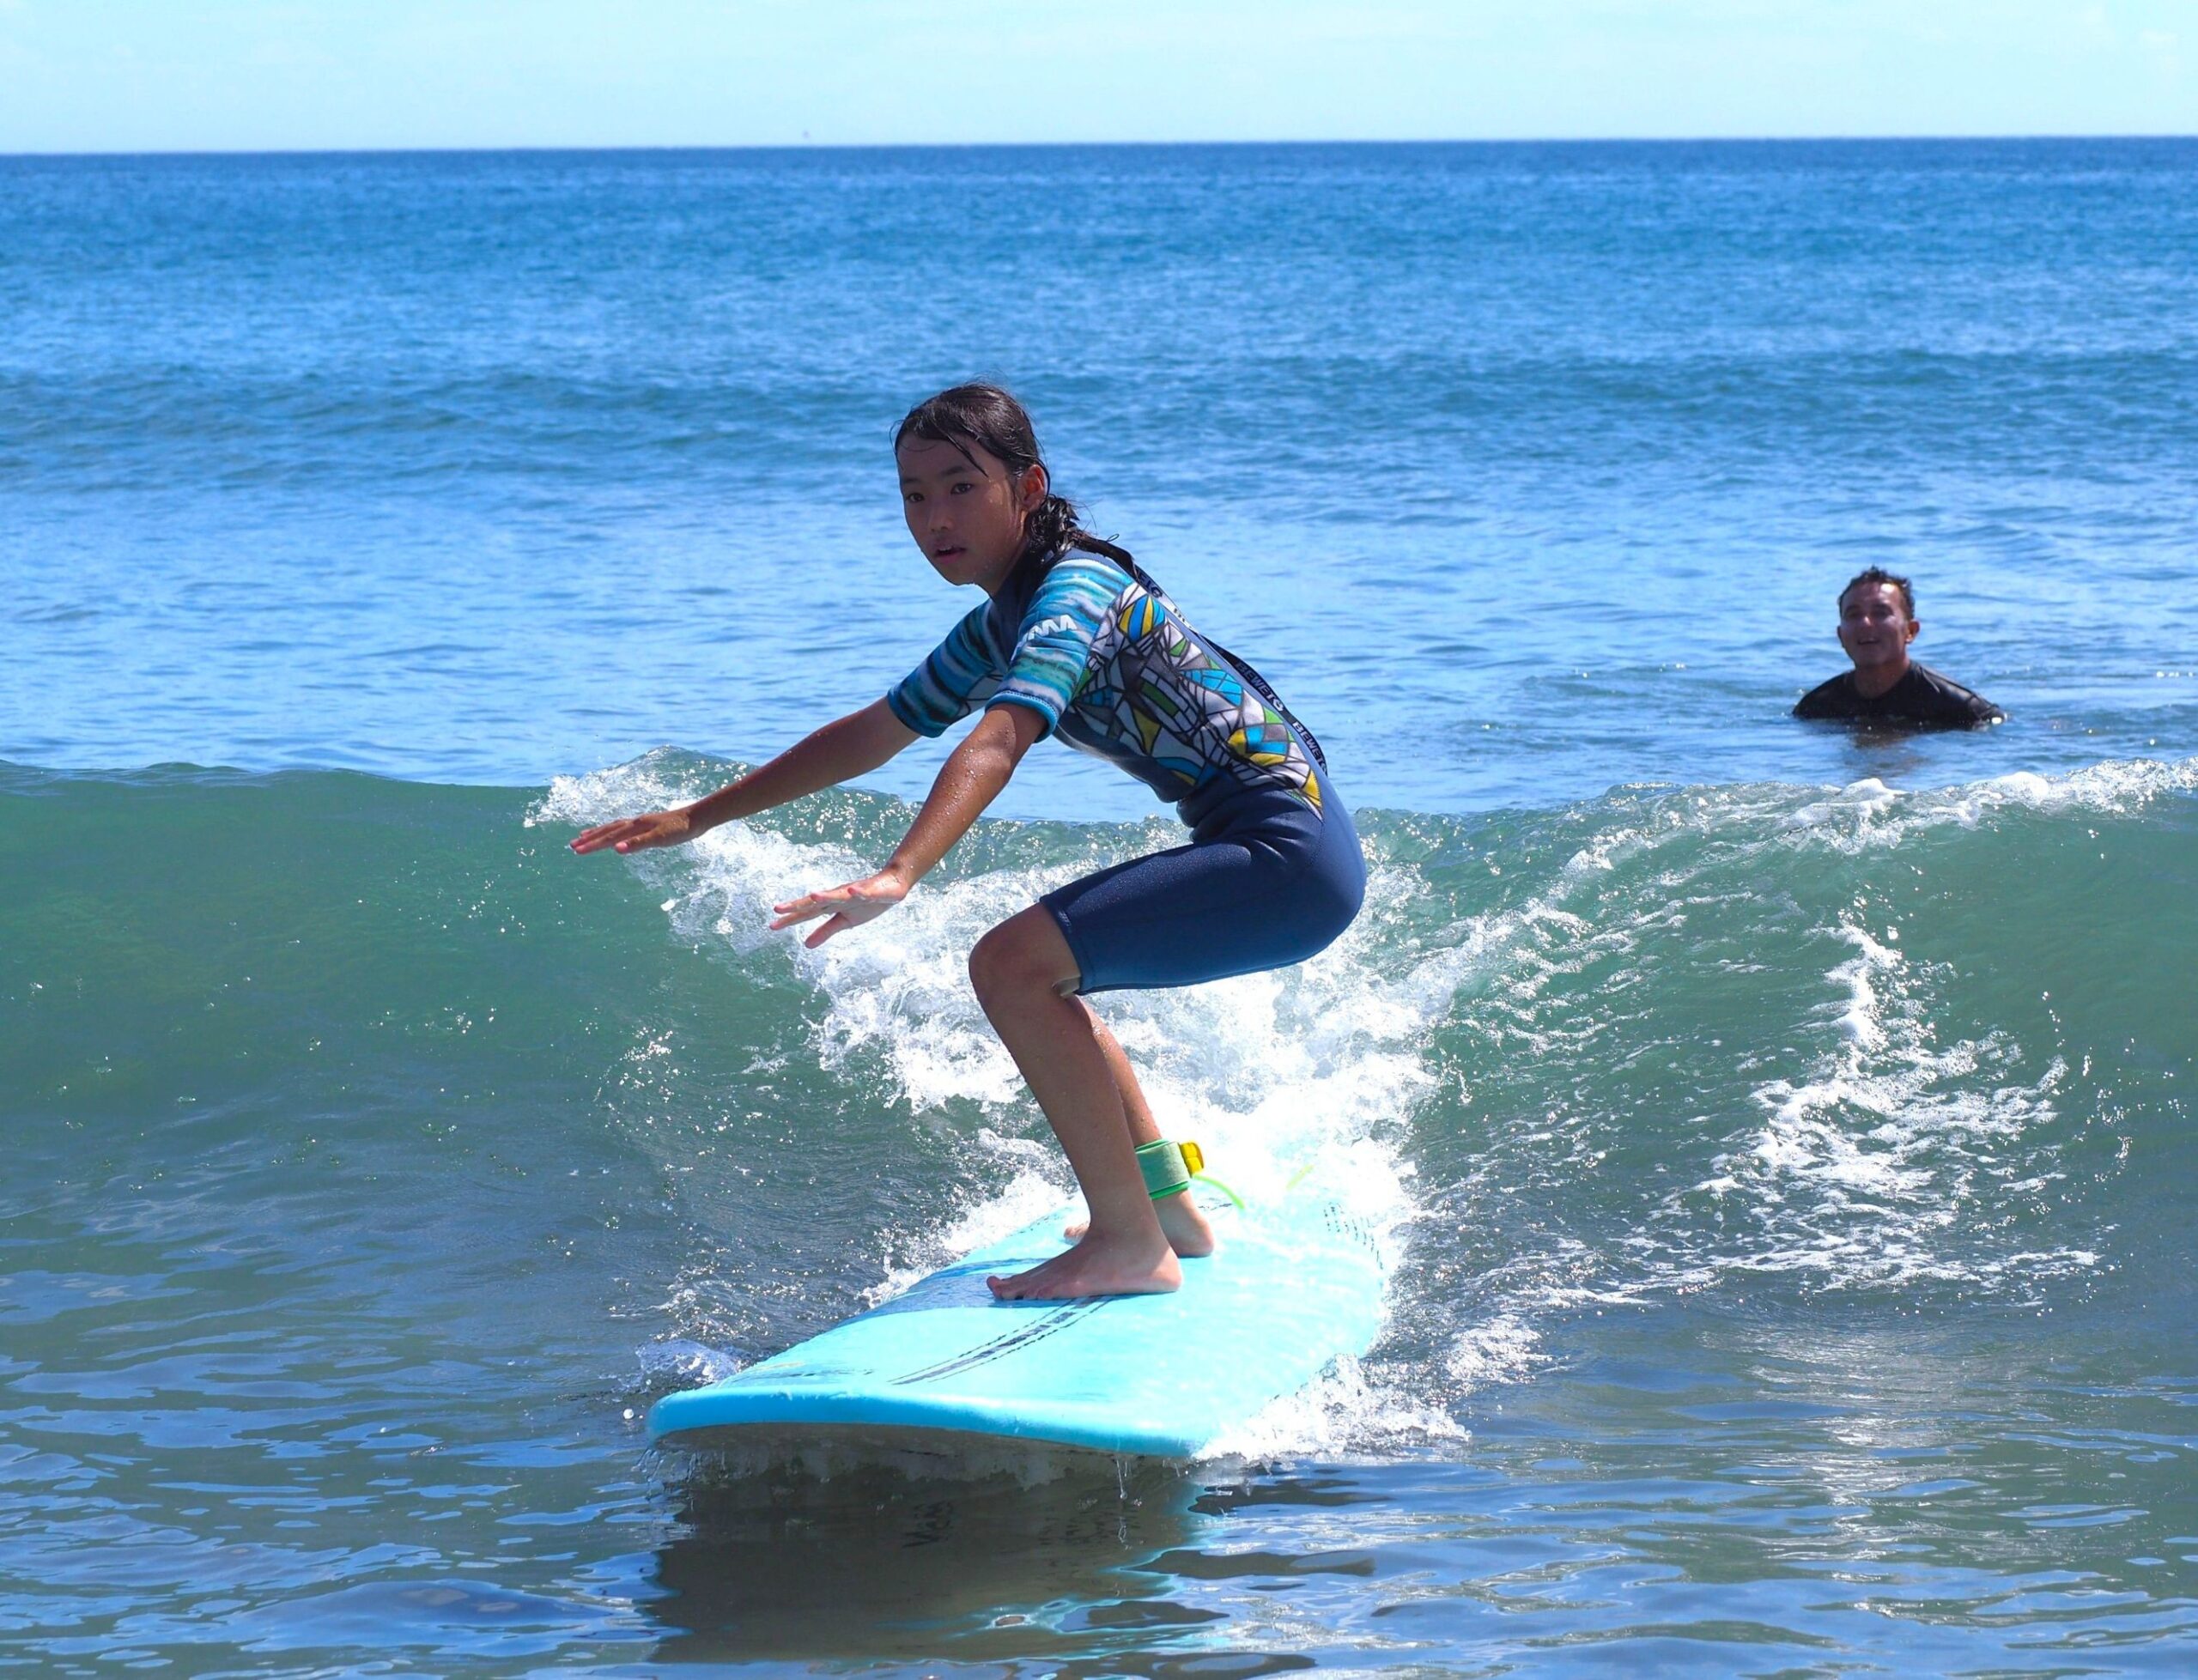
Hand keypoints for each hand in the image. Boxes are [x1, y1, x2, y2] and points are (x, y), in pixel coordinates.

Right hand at [569, 806, 695, 855]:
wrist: (697, 818)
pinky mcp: (646, 825)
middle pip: (607, 831)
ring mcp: (640, 823)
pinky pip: (623, 828)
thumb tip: (616, 850)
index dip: (592, 845)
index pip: (608, 838)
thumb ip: (638, 844)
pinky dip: (613, 831)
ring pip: (613, 827)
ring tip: (583, 836)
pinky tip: (615, 835)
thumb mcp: (660, 839)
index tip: (575, 851)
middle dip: (589, 839)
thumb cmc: (680, 829)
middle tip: (571, 846)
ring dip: (598, 833)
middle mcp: (634, 823)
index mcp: (635, 826)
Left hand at [769, 868, 908, 947]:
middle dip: (798, 905)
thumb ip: (825, 932)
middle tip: (778, 909)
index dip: (790, 919)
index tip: (772, 926)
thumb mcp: (844, 922)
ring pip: (837, 895)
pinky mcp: (870, 890)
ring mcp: (853, 893)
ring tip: (813, 896)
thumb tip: (806, 945)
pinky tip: (852, 891)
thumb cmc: (865, 903)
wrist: (892, 886)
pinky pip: (864, 892)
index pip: (806, 913)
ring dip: (826, 895)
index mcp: (830, 905)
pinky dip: (858, 892)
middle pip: (814, 902)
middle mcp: (837, 896)